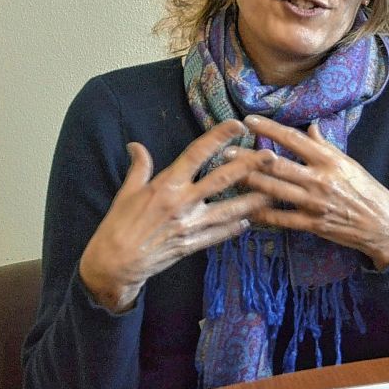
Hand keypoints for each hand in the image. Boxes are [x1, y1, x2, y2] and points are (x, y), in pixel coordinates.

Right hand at [78, 119, 273, 312]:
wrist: (113, 264)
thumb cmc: (118, 225)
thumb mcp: (126, 192)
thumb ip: (139, 167)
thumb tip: (136, 145)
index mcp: (166, 185)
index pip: (196, 154)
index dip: (218, 137)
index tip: (237, 124)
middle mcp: (182, 203)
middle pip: (221, 180)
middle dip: (248, 167)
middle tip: (272, 155)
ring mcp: (190, 225)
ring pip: (229, 210)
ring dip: (253, 200)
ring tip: (275, 191)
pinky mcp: (193, 245)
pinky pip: (219, 234)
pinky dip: (235, 227)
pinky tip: (249, 220)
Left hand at [239, 116, 388, 269]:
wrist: (383, 225)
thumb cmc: (367, 191)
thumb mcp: (350, 164)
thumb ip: (327, 147)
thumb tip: (311, 128)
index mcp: (330, 160)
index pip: (295, 139)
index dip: (270, 129)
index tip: (249, 120)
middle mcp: (320, 179)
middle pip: (277, 165)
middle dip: (249, 158)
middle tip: (225, 151)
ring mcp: (315, 203)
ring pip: (274, 190)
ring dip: (249, 183)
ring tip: (227, 176)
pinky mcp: (313, 224)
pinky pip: (281, 219)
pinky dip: (262, 213)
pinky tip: (244, 208)